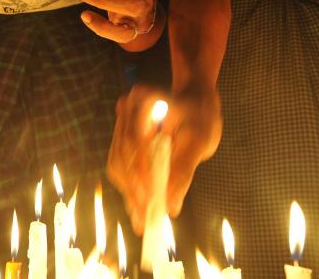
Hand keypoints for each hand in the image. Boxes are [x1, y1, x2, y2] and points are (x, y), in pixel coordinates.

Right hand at [107, 84, 220, 232]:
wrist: (194, 101)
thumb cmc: (200, 116)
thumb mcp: (199, 141)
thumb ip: (184, 171)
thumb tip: (172, 205)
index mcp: (144, 100)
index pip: (136, 140)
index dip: (141, 173)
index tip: (152, 200)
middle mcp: (127, 109)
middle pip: (123, 154)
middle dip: (134, 189)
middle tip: (146, 218)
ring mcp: (121, 123)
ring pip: (118, 163)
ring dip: (129, 192)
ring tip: (142, 219)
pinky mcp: (121, 137)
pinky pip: (120, 165)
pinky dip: (129, 187)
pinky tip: (139, 207)